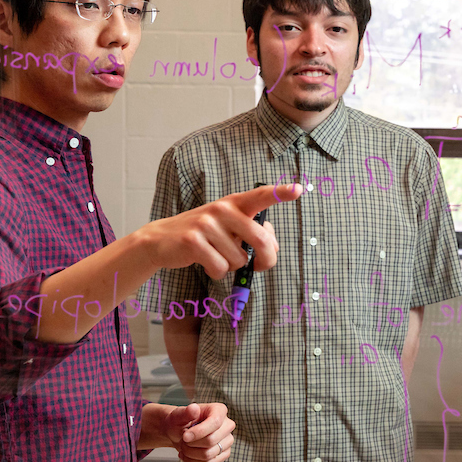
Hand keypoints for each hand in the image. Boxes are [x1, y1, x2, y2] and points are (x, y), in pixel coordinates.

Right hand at [140, 184, 300, 277]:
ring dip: (231, 265)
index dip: (280, 192)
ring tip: (215, 254)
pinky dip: (216, 272)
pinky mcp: (193, 241)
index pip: (261, 195)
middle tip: (259, 266)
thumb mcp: (228, 226)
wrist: (161, 239)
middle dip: (265, 260)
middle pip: (261, 240)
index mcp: (235, 203)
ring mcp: (207, 224)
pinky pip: (220, 268)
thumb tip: (271, 248)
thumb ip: (252, 232)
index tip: (299, 189)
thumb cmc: (205, 235)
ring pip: (239, 260)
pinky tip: (205, 262)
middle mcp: (222, 209)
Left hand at [160, 401, 236, 461]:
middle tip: (183, 440)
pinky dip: (193, 461)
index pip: (215, 422)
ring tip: (184, 447)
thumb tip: (194, 408)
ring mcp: (228, 440)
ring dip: (191, 453)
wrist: (179, 433)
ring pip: (209, 454)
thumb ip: (185, 412)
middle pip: (211, 441)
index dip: (199, 432)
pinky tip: (186, 455)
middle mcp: (227, 425)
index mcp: (219, 410)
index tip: (185, 436)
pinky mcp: (224, 453)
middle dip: (192, 444)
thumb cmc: (179, 422)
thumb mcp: (178, 415)